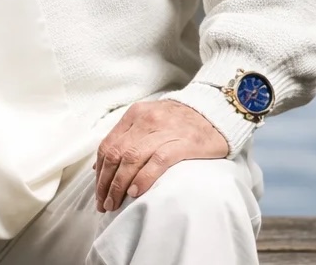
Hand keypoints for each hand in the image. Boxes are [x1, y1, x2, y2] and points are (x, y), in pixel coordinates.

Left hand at [94, 99, 227, 212]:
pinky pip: (157, 161)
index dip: (99, 171)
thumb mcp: (149, 121)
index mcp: (134, 115)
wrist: (217, 111)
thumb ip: (126, 138)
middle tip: (103, 203)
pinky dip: (143, 178)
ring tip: (115, 203)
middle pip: (116, 154)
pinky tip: (136, 192)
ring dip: (119, 184)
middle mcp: (145, 120)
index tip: (98, 191)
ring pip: (131, 158)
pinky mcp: (184, 143)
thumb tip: (100, 166)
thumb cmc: (180, 121)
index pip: (108, 145)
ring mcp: (164, 130)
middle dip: (106, 182)